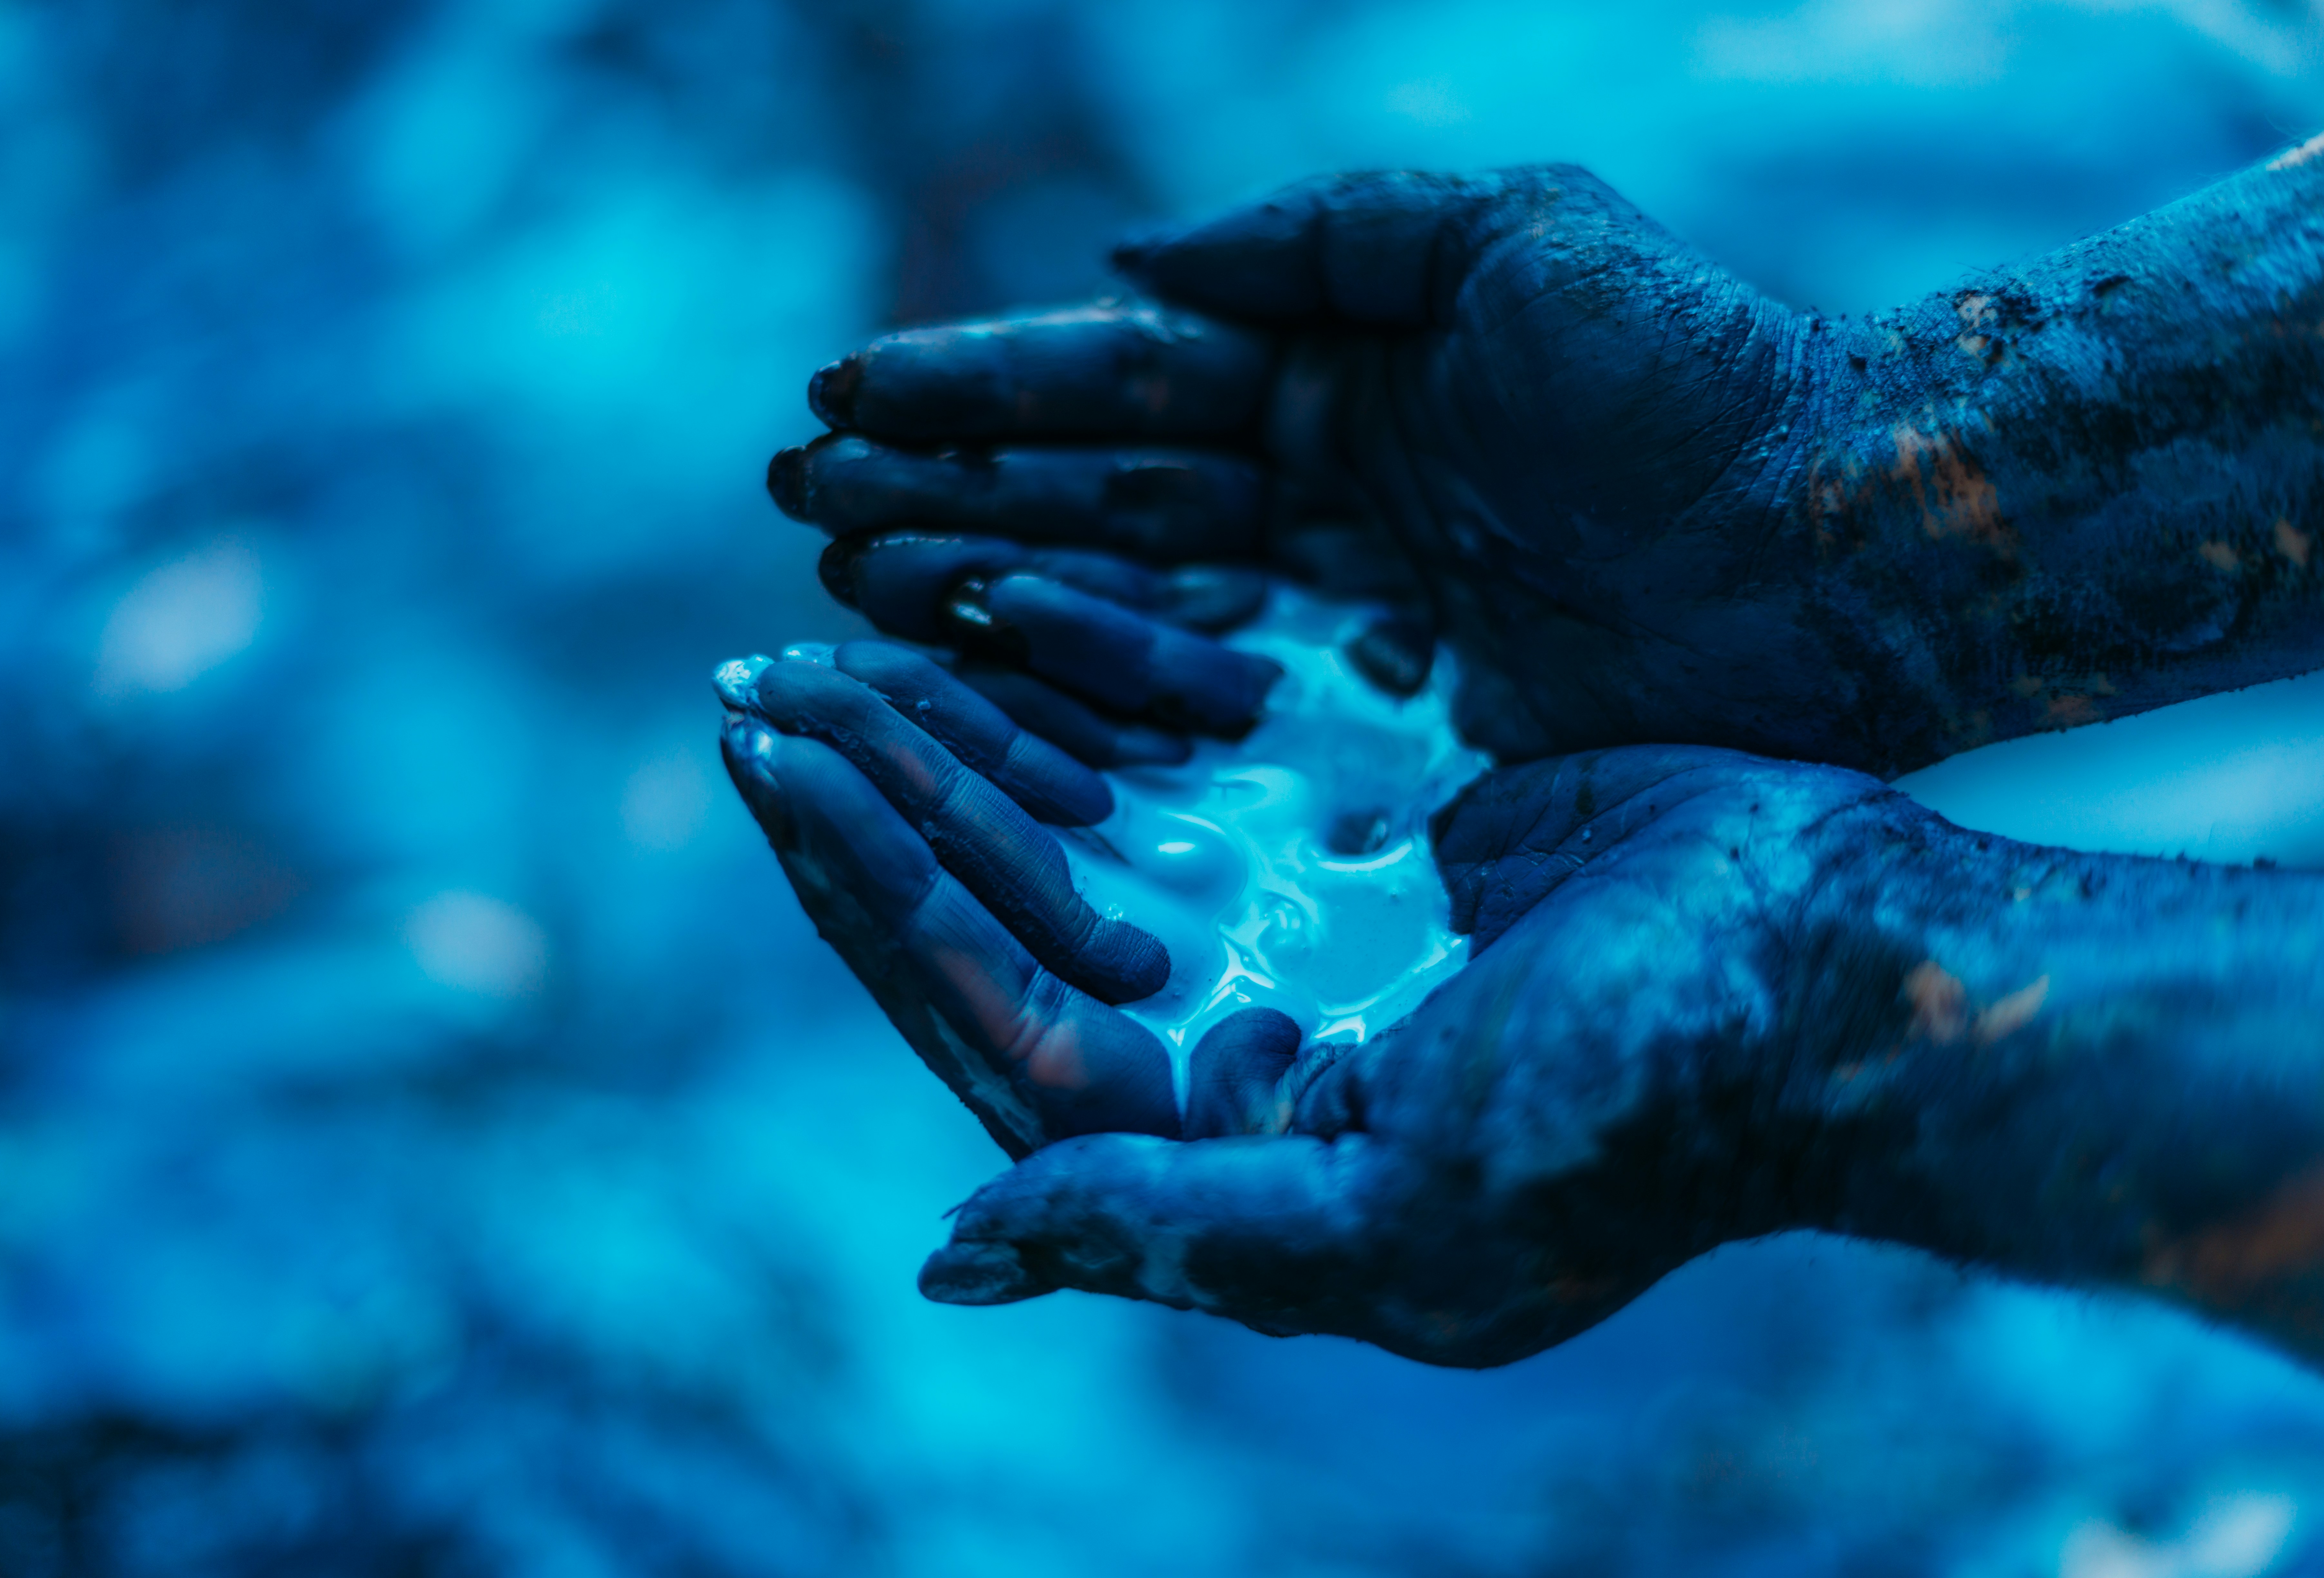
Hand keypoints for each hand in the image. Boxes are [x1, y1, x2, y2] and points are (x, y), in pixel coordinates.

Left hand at [725, 648, 1907, 1365]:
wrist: (1829, 971)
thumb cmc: (1639, 1113)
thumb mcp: (1405, 1217)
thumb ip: (1176, 1228)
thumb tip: (952, 1250)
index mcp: (1220, 1142)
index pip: (985, 1021)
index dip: (872, 901)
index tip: (778, 775)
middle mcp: (1226, 1034)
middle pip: (1002, 912)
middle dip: (884, 800)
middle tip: (762, 686)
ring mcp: (1284, 921)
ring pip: (1069, 819)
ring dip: (957, 733)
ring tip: (839, 639)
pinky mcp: (1341, 819)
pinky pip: (1168, 738)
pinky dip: (1082, 678)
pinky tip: (995, 602)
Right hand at [771, 166, 1861, 768]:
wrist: (1839, 549)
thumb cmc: (1697, 377)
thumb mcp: (1514, 240)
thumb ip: (1322, 238)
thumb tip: (1135, 258)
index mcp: (1339, 377)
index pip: (1123, 380)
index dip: (983, 386)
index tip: (845, 394)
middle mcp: (1321, 497)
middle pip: (1096, 495)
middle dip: (947, 495)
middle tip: (802, 505)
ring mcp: (1339, 617)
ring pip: (1125, 602)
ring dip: (983, 590)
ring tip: (847, 588)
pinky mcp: (1376, 723)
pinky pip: (1206, 707)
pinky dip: (1093, 698)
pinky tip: (979, 691)